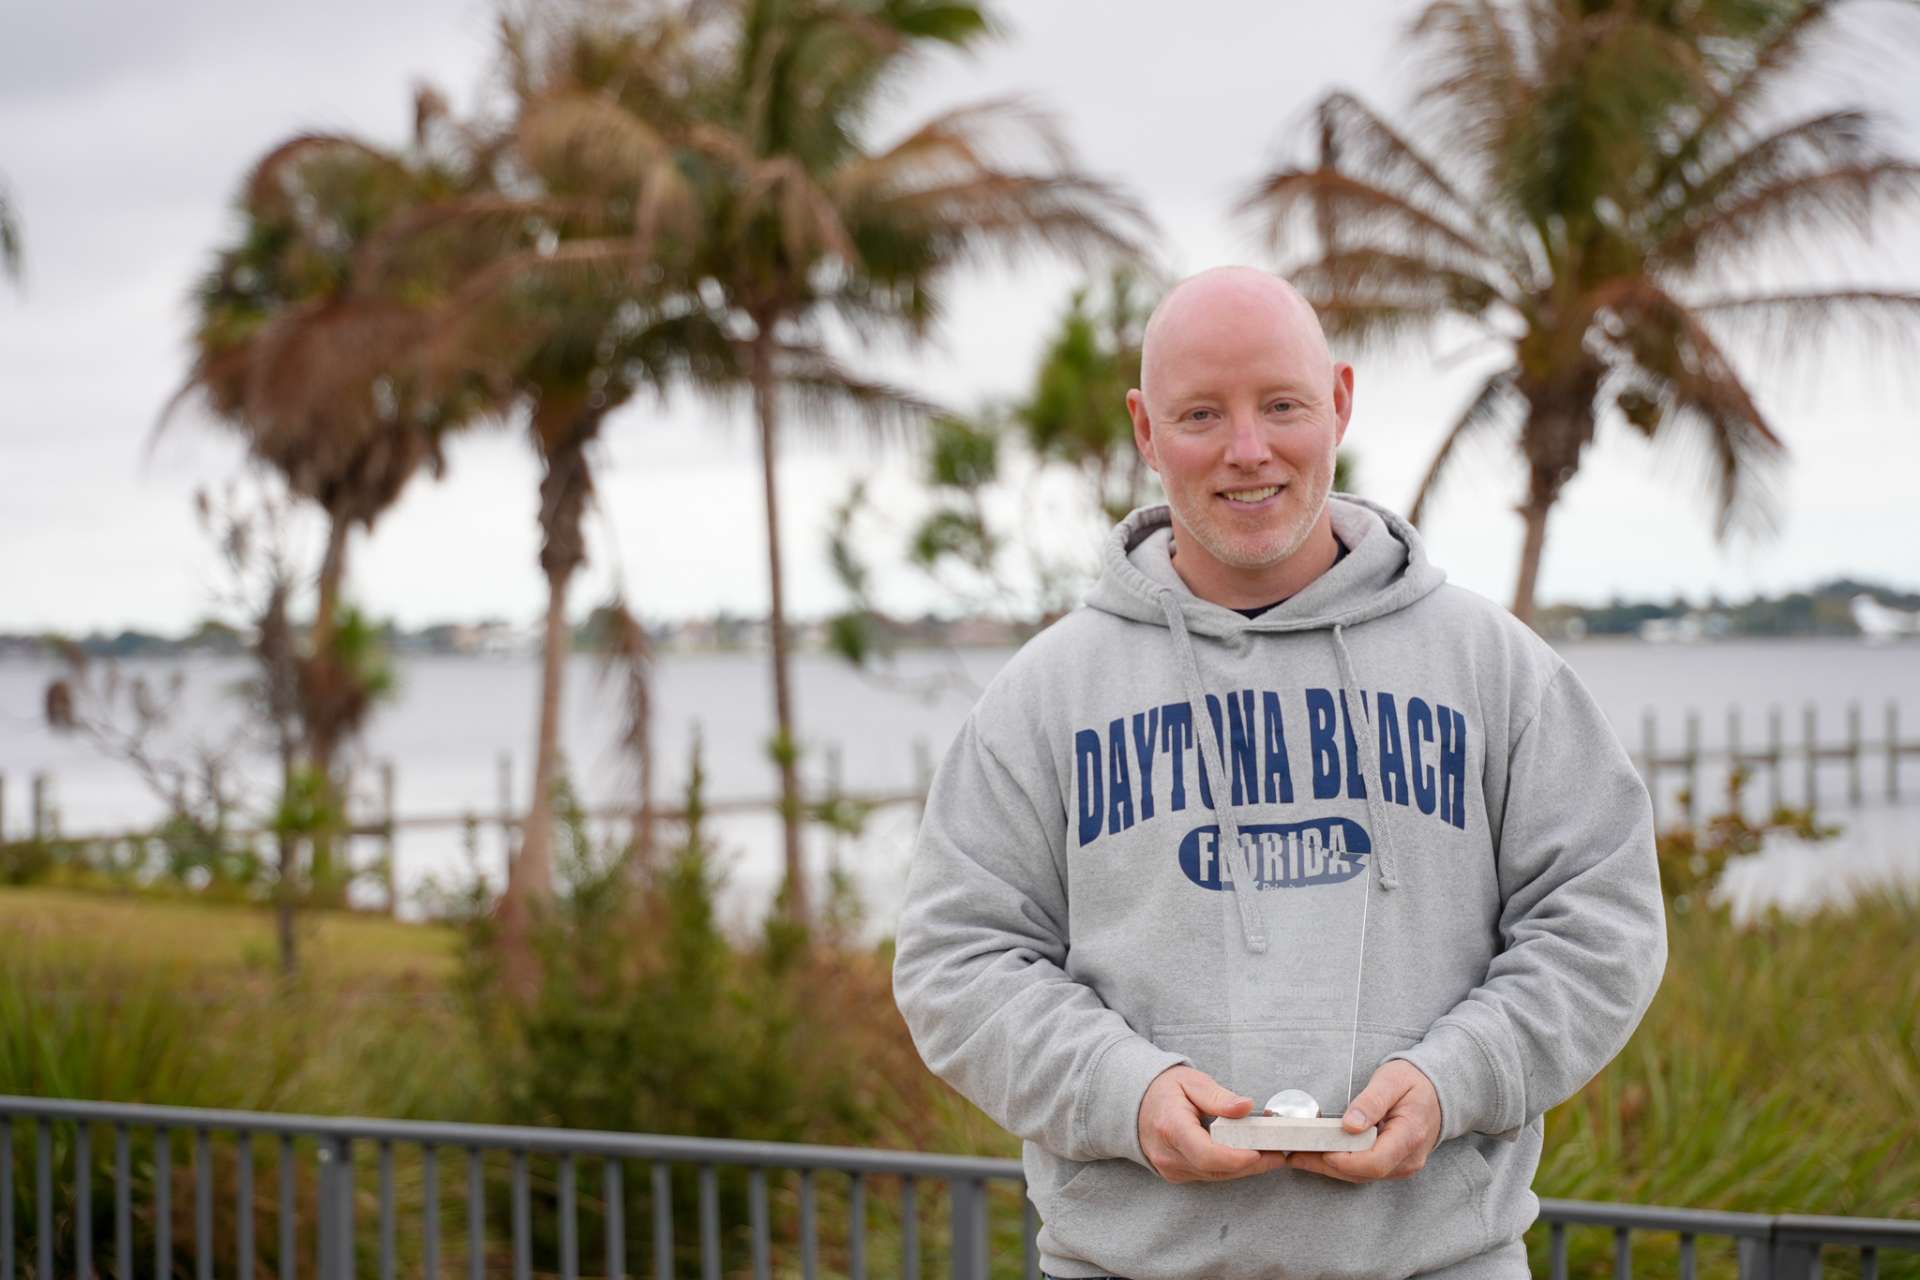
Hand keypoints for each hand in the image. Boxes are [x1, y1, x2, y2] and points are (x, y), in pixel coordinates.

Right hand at [1138, 1066, 1290, 1183]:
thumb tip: (1246, 1107)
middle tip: (1279, 1152)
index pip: (1206, 1153)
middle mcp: (1168, 1154)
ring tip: (1270, 1152)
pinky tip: (1247, 1155)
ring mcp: (1170, 1169)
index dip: (1236, 1157)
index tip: (1261, 1152)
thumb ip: (1219, 1097)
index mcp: (1170, 1127)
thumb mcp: (1191, 1082)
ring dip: (1244, 1167)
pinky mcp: (1176, 1175)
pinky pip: (1209, 1175)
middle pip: (1216, 1168)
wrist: (1134, 1103)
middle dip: (1251, 1164)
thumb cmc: (1164, 1090)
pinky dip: (1230, 1167)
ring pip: (1216, 1176)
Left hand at [1285, 1060, 1442, 1182]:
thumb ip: (1371, 1102)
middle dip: (1325, 1165)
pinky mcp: (1394, 1165)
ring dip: (1328, 1167)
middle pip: (1362, 1173)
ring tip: (1298, 1154)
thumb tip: (1350, 1125)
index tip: (1315, 1148)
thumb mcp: (1392, 1081)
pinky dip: (1340, 1164)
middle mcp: (1408, 1159)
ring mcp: (1402, 1165)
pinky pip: (1364, 1170)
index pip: (1373, 1162)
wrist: (1439, 1091)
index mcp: (1409, 1137)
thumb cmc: (1415, 1082)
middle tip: (1292, 1153)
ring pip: (1360, 1175)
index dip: (1342, 1159)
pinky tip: (1319, 1153)